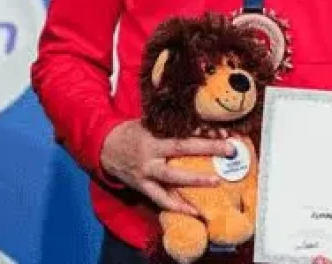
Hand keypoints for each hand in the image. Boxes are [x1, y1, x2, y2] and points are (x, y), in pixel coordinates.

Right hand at [100, 119, 234, 216]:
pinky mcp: (142, 187)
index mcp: (152, 137)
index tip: (224, 136)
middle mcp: (150, 156)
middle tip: (229, 151)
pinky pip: (161, 199)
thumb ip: (166, 123)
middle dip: (207, 150)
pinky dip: (177, 206)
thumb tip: (196, 119)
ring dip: (195, 182)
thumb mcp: (146, 121)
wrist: (102, 146)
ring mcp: (146, 173)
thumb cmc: (129, 131)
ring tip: (216, 183)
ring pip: (172, 180)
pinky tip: (194, 212)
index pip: (181, 136)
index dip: (202, 136)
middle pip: (181, 153)